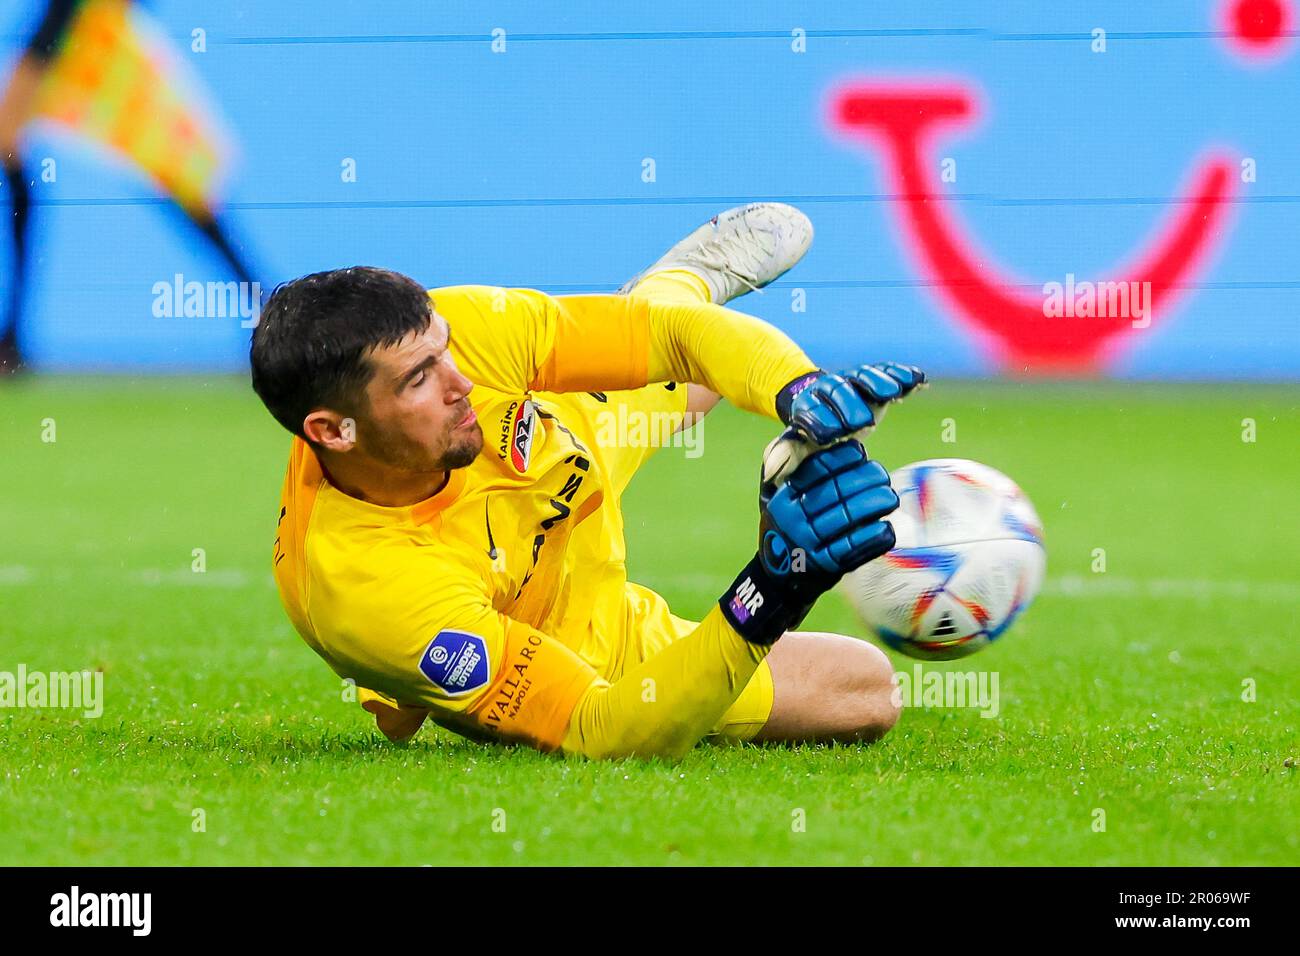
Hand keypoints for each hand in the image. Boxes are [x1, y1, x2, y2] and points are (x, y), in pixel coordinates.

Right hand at [720, 434, 897, 644]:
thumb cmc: (785, 524)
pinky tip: (888, 528)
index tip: (861, 453)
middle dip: (866, 480)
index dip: (844, 458)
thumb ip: (784, 460)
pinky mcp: (825, 567)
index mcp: (783, 496)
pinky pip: (854, 549)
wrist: (778, 576)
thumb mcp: (773, 491)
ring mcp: (809, 544)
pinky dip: (874, 538)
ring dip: (875, 504)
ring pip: (849, 518)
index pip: (818, 469)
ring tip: (891, 498)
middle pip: (837, 492)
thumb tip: (808, 433)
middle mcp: (793, 519)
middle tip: (883, 476)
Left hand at [776, 363, 927, 445]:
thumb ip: (793, 454)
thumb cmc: (814, 433)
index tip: (830, 436)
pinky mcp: (873, 377)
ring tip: (894, 393)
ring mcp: (852, 380)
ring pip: (862, 375)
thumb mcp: (800, 444)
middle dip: (850, 405)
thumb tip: (774, 472)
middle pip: (838, 391)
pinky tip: (918, 380)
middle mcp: (829, 389)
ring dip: (878, 383)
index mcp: (808, 407)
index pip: (812, 412)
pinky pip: (886, 371)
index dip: (821, 422)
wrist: (819, 400)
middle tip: (863, 423)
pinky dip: (902, 374)